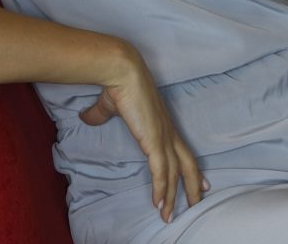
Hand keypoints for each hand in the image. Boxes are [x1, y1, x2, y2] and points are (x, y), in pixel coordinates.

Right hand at [79, 46, 207, 222]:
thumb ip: (99, 114)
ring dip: (171, 196)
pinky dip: (161, 188)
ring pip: (174, 172)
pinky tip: (158, 203)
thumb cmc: (119, 85)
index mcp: (162, 123)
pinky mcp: (154, 140)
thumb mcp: (109, 105)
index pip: (182, 149)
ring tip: (169, 215)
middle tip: (197, 202)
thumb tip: (86, 117)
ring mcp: (163, 136)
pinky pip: (161, 171)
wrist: (122, 71)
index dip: (191, 167)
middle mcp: (168, 131)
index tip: (201, 182)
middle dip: (192, 185)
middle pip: (187, 163)